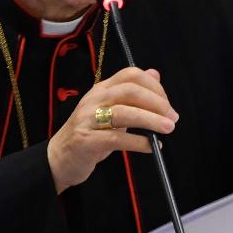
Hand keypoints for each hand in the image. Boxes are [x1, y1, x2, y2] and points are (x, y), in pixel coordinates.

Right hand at [47, 67, 177, 192]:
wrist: (59, 158)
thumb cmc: (91, 133)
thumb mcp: (112, 110)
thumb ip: (132, 94)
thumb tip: (155, 74)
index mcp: (102, 89)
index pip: (130, 75)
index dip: (154, 87)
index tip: (168, 104)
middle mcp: (93, 100)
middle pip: (129, 91)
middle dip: (156, 102)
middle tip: (172, 118)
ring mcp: (87, 119)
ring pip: (123, 113)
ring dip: (151, 120)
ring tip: (168, 129)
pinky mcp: (85, 140)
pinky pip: (115, 139)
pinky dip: (138, 142)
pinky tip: (151, 147)